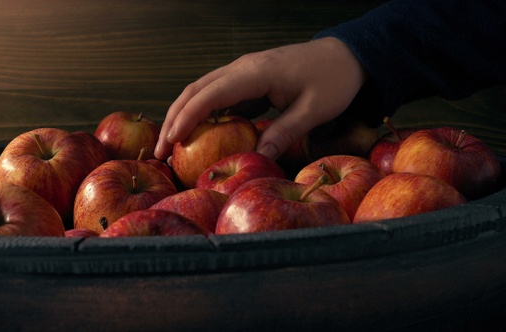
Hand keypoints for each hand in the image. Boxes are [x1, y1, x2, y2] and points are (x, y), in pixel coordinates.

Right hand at [154, 37, 366, 159]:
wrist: (344, 56)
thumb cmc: (333, 81)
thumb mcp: (313, 110)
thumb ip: (284, 133)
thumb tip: (256, 158)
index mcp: (256, 73)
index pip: (210, 94)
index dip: (187, 118)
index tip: (171, 141)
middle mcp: (242, 68)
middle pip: (196, 90)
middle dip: (174, 118)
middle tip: (161, 150)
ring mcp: (243, 71)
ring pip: (202, 90)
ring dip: (184, 114)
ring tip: (171, 143)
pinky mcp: (247, 78)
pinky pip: (217, 94)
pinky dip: (202, 112)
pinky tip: (198, 132)